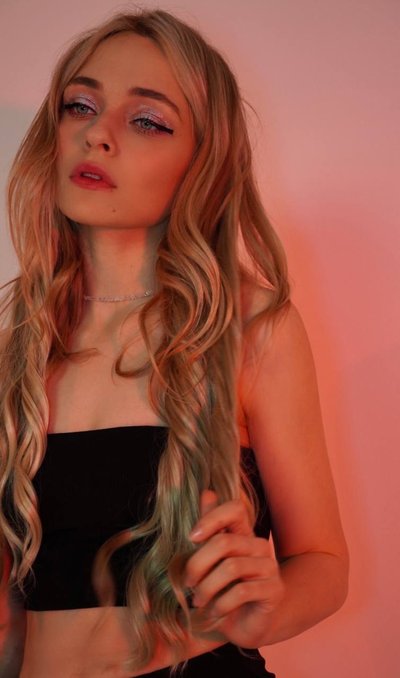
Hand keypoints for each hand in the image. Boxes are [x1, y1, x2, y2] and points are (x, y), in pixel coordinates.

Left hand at [184, 489, 284, 648]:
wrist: (246, 624)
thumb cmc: (224, 588)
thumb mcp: (210, 560)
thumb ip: (208, 529)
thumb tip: (207, 492)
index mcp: (243, 533)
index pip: (235, 508)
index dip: (212, 517)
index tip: (191, 537)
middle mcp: (259, 545)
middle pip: (224, 543)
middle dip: (197, 564)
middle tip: (187, 583)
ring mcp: (269, 567)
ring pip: (231, 568)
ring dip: (207, 587)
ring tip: (198, 601)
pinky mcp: (273, 590)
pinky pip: (241, 592)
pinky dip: (220, 604)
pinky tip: (213, 612)